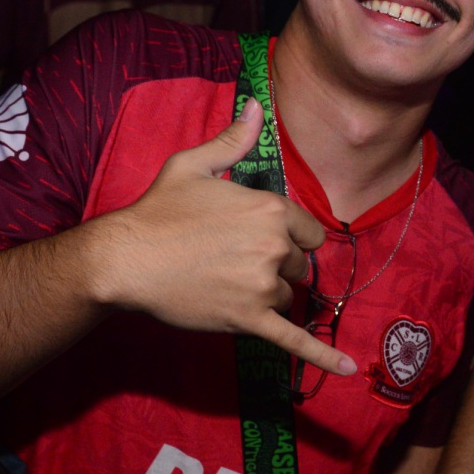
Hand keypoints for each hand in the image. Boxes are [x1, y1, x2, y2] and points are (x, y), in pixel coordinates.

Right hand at [82, 101, 354, 376]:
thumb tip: (255, 105)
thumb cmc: (156, 211)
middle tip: (231, 261)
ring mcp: (263, 285)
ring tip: (224, 284)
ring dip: (266, 295)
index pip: (306, 231)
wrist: (124, 260)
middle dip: (274, 265)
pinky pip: (295, 340)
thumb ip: (233, 140)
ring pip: (287, 296)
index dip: (285, 236)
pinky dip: (323, 355)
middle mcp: (274, 246)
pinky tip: (349, 369)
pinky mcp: (248, 319)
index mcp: (271, 209)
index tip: (255, 239)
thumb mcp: (193, 165)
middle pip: (299, 265)